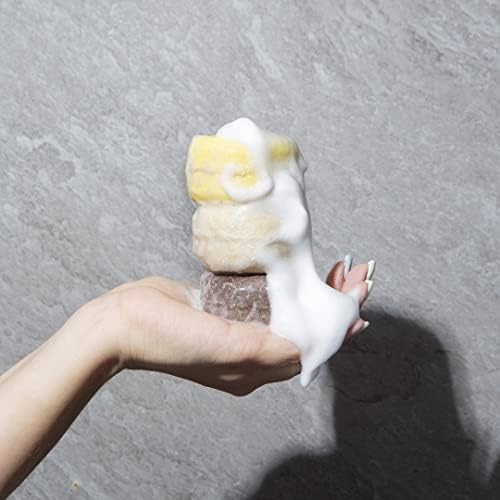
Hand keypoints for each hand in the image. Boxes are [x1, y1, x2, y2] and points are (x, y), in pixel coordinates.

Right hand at [102, 256, 373, 395]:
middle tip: (357, 273)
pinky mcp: (224, 308)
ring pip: (287, 309)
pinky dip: (286, 282)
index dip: (338, 325)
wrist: (123, 320)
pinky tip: (299, 268)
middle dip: (332, 301)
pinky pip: (263, 296)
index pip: (309, 347)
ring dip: (313, 289)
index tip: (360, 298)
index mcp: (253, 370)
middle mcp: (249, 353)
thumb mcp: (221, 348)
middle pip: (304, 326)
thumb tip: (306, 351)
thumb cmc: (166, 338)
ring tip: (339, 268)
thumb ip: (265, 350)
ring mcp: (237, 328)